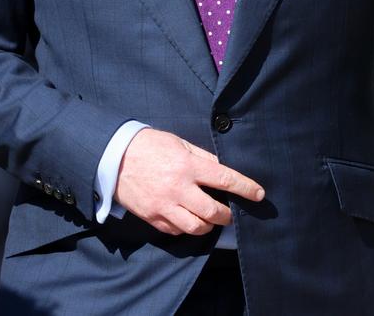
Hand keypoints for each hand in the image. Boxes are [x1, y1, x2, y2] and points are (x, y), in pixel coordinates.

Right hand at [114, 128, 264, 235]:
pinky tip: (187, 217)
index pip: (224, 179)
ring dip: (209, 225)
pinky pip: (177, 231)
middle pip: (213, 212)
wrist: (115, 157)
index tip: (259, 194)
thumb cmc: (150, 145)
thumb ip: (202, 157)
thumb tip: (222, 167)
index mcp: (187, 165)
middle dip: (227, 215)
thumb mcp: (179, 143)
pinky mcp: (153, 218)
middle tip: (229, 211)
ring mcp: (164, 205)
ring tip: (210, 217)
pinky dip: (186, 227)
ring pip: (197, 228)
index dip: (245, 188)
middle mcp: (178, 188)